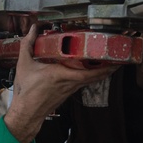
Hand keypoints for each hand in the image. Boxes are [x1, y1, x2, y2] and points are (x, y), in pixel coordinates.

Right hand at [3, 25, 117, 142]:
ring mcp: (70, 89)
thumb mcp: (24, 64)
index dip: (103, 66)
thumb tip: (33, 29)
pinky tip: (93, 71)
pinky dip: (91, 77)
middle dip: (108, 68)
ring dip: (101, 73)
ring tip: (110, 63)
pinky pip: (84, 83)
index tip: (113, 58)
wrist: (27, 112)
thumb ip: (28, 44)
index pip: (88, 72)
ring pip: (91, 80)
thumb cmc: (26, 91)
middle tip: (118, 59)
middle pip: (95, 76)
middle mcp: (70, 83)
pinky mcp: (68, 93)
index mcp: (61, 74)